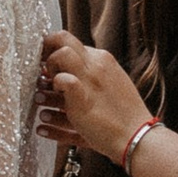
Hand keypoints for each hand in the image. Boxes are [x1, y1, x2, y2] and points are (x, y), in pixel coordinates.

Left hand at [40, 29, 152, 163]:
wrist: (138, 137)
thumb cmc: (124, 117)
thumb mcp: (111, 87)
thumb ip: (91, 77)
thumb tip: (64, 75)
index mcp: (103, 60)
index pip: (72, 42)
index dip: (53, 51)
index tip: (45, 66)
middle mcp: (96, 65)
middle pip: (63, 39)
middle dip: (45, 53)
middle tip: (41, 75)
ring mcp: (90, 80)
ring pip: (61, 56)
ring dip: (44, 78)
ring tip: (39, 98)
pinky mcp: (83, 99)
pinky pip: (61, 82)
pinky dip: (48, 99)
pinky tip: (43, 121)